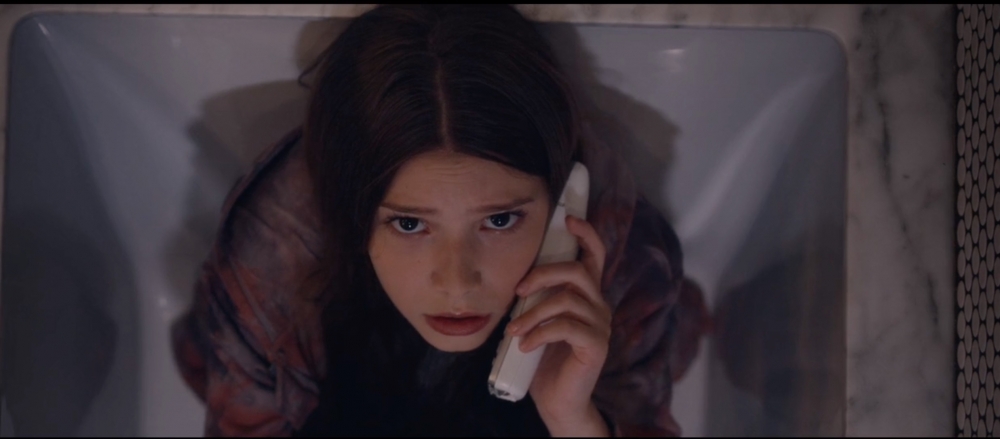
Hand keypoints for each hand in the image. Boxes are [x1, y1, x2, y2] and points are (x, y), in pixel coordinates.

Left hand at [507, 214, 611, 436]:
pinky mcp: (596, 346)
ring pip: (567, 300)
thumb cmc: (545, 358)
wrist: (556, 400)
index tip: (569, 219)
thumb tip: (517, 277)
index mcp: (586, 295)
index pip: (595, 256)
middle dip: (544, 274)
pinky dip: (540, 333)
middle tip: (519, 289)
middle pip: (578, 271)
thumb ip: (537, 297)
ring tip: (514, 330)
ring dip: (534, 312)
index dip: (587, 234)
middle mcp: (598, 306)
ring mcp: (600, 326)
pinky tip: (525, 345)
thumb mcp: (538, 320)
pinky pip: (566, 327)